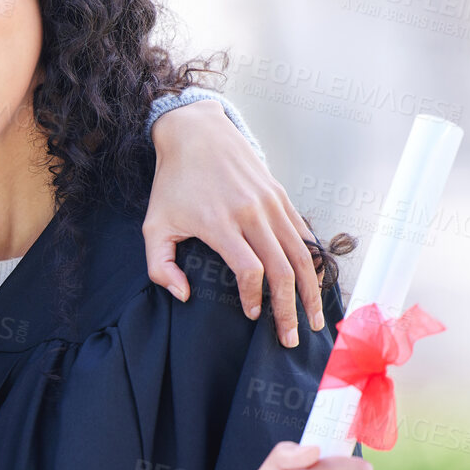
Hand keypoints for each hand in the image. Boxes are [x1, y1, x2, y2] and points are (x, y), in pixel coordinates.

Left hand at [145, 99, 323, 345]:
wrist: (195, 132)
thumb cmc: (172, 183)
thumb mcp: (153, 224)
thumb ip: (160, 266)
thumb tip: (184, 295)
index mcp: (220, 222)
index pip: (251, 270)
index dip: (255, 297)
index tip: (251, 315)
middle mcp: (252, 213)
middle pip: (283, 269)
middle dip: (290, 309)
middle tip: (291, 338)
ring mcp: (271, 203)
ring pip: (302, 255)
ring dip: (310, 291)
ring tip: (312, 320)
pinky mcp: (281, 195)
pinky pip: (305, 234)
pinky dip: (313, 262)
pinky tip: (315, 284)